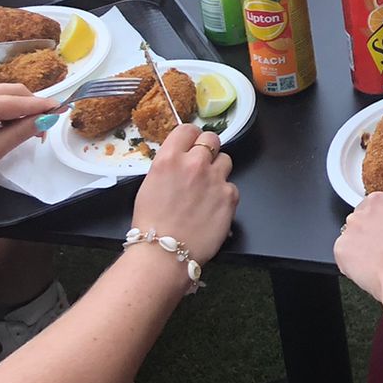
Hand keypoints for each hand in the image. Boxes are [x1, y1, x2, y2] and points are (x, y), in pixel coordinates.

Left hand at [0, 82, 57, 193]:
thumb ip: (21, 132)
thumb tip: (47, 119)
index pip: (22, 101)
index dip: (45, 107)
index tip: (65, 110)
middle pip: (15, 91)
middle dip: (32, 107)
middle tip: (42, 130)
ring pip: (5, 93)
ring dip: (19, 108)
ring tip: (23, 132)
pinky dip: (5, 109)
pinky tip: (4, 128)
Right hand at [129, 124, 239, 265]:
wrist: (163, 253)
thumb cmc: (151, 224)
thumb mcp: (151, 184)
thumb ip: (170, 166)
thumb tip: (182, 159)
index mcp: (169, 158)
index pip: (188, 129)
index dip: (191, 137)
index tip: (191, 144)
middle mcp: (194, 164)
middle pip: (212, 138)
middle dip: (208, 149)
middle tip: (202, 165)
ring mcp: (214, 179)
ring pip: (225, 160)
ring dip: (218, 171)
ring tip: (207, 190)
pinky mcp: (229, 196)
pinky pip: (231, 186)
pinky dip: (224, 195)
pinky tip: (212, 208)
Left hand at [334, 177, 382, 308]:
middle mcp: (376, 200)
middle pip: (371, 209)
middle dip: (377, 226)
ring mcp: (356, 221)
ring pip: (356, 230)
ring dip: (364, 243)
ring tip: (380, 263)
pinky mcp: (342, 244)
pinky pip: (345, 252)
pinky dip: (353, 263)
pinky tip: (370, 272)